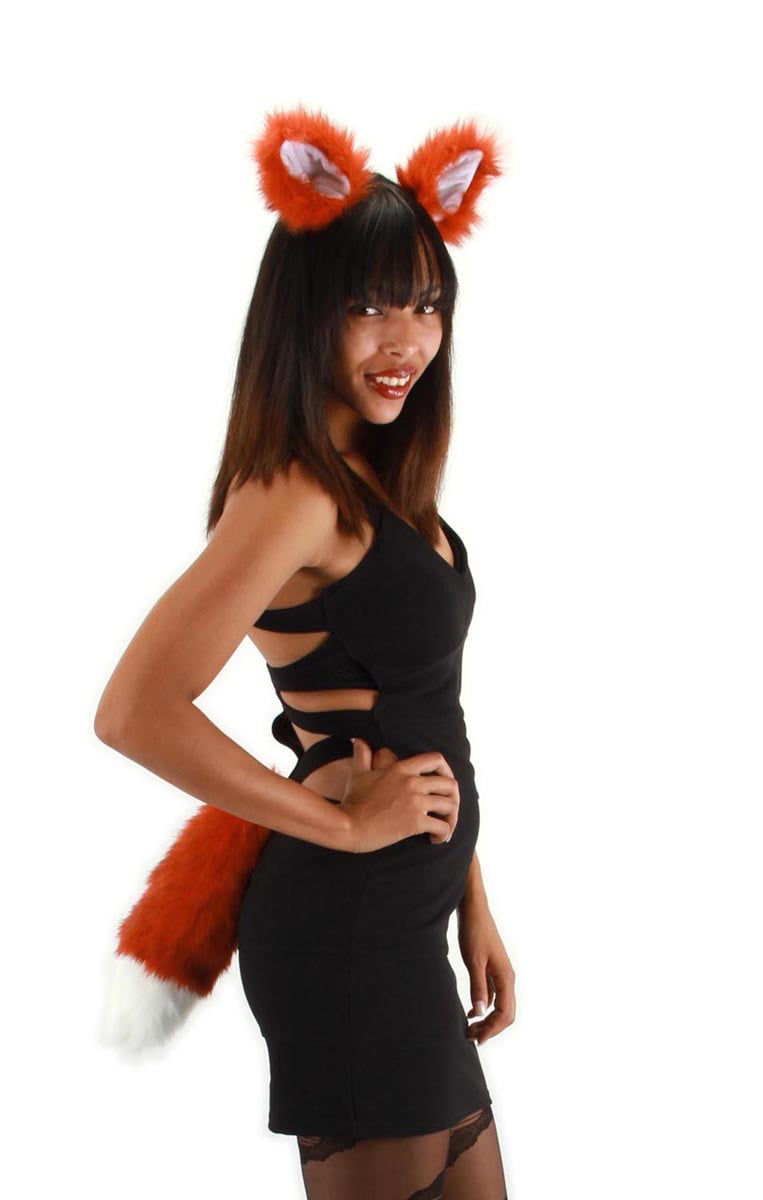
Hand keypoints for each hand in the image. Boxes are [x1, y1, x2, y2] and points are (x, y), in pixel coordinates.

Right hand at [339, 738, 459, 852]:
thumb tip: (359, 740)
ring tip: (445, 826)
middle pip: (450, 784)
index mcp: (402, 769)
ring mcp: (415, 802)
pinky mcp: (415, 822)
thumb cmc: (351, 801)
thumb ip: (362, 755)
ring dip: (452, 818)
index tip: (444, 783)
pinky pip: (443, 827)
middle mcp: (412, 783)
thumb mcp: (358, 774)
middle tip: (447, 810)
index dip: (446, 770)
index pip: (436, 759)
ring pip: (450, 806)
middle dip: (454, 798)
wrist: (346, 825)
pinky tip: (436, 839)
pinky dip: (444, 834)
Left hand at [457, 902, 515, 1044]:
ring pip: (500, 1006)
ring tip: (470, 1029)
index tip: (477, 1040)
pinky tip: (471, 1013)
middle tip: (471, 1038)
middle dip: (491, 1029)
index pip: (505, 1013)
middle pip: (506, 1013)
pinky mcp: (492, 971)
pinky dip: (484, 1008)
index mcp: (506, 977)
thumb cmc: (474, 932)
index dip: (493, 1030)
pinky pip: (493, 997)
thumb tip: (481, 1013)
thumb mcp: (473, 961)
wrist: (473, 910)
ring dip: (487, 1020)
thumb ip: (478, 987)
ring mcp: (500, 974)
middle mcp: (507, 978)